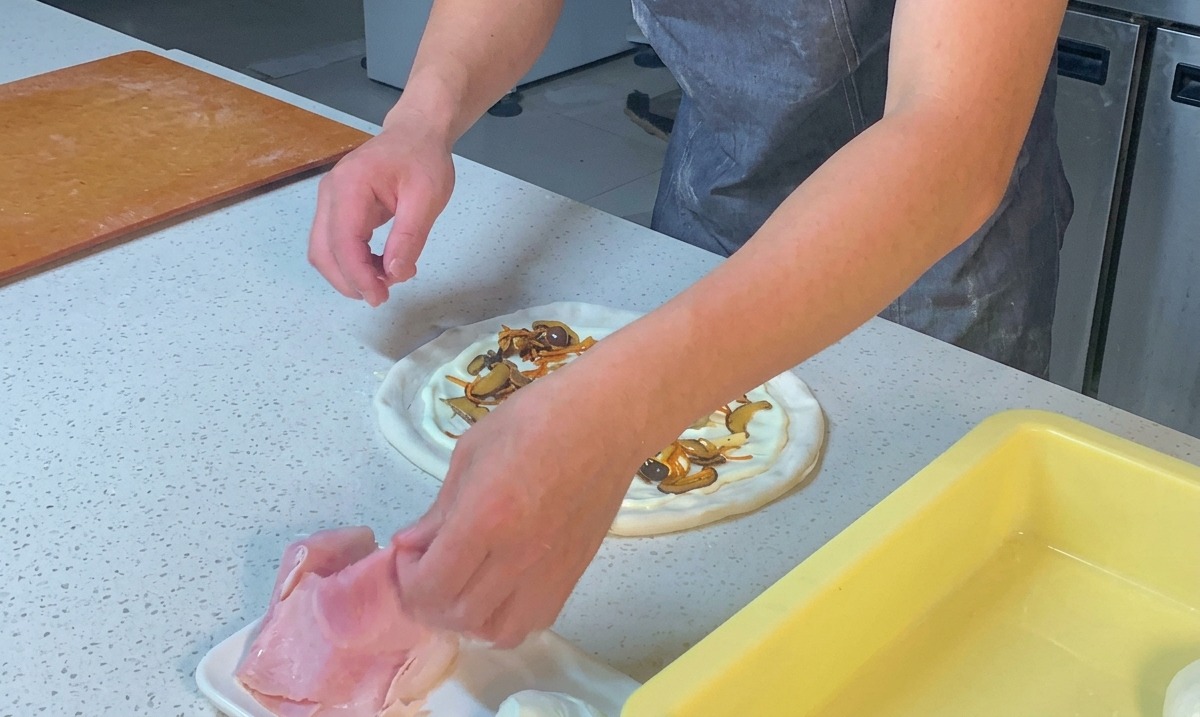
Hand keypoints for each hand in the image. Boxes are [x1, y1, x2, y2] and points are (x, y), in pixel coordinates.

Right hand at [307, 107, 454, 305]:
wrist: (416, 132)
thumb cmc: (424, 159)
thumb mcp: (427, 198)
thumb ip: (410, 237)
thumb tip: (395, 274)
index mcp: (350, 186)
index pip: (343, 241)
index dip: (358, 276)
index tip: (381, 297)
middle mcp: (330, 193)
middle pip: (323, 251)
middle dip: (349, 281)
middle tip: (383, 295)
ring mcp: (329, 200)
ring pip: (323, 250)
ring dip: (349, 274)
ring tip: (385, 281)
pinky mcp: (336, 208)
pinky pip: (334, 243)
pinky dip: (352, 262)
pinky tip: (380, 267)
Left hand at [391, 367, 647, 647]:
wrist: (608, 420)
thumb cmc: (537, 418)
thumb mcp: (471, 452)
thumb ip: (439, 509)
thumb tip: (411, 544)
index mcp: (486, 517)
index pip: (430, 586)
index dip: (406, 579)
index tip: (409, 553)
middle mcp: (517, 555)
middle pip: (458, 616)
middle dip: (429, 600)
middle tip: (428, 568)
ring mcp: (550, 571)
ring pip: (497, 632)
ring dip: (468, 618)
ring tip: (463, 585)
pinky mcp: (573, 574)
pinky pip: (534, 622)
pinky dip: (507, 617)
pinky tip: (500, 588)